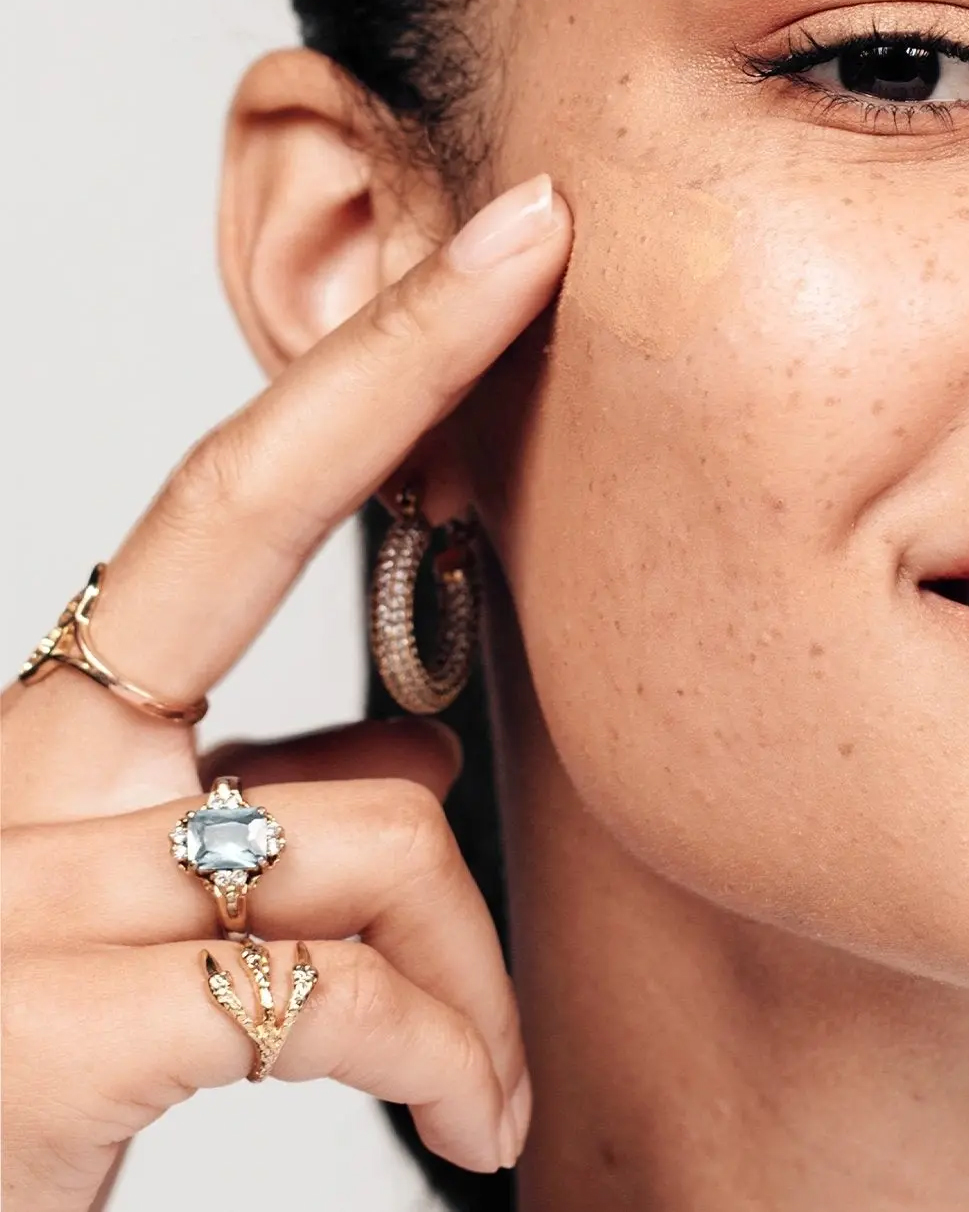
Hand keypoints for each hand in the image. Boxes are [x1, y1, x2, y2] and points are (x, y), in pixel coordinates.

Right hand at [1, 173, 571, 1211]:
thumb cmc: (46, 1071)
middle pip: (245, 505)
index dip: (368, 356)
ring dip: (472, 971)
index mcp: (70, 739)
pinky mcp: (38, 1039)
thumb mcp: (148, 922)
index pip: (230, 497)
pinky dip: (439, 1054)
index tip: (501, 240)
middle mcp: (28, 771)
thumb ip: (265, 822)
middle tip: (542, 227)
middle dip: (407, 345)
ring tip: (488, 1078)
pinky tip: (473, 1115)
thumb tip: (418, 756)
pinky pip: (333, 988)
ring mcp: (18, 890)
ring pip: (374, 824)